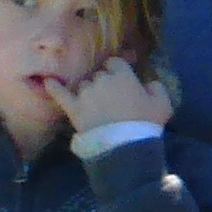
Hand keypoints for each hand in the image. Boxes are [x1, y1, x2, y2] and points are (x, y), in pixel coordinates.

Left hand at [47, 56, 172, 138]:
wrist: (125, 147)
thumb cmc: (146, 124)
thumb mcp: (163, 103)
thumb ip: (157, 87)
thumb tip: (149, 83)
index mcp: (122, 75)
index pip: (115, 63)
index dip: (118, 72)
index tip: (122, 83)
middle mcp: (101, 80)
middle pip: (99, 75)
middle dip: (104, 85)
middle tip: (112, 101)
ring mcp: (85, 94)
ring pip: (84, 86)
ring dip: (89, 93)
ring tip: (96, 108)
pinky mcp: (74, 109)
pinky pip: (60, 94)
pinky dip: (53, 87)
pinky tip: (47, 82)